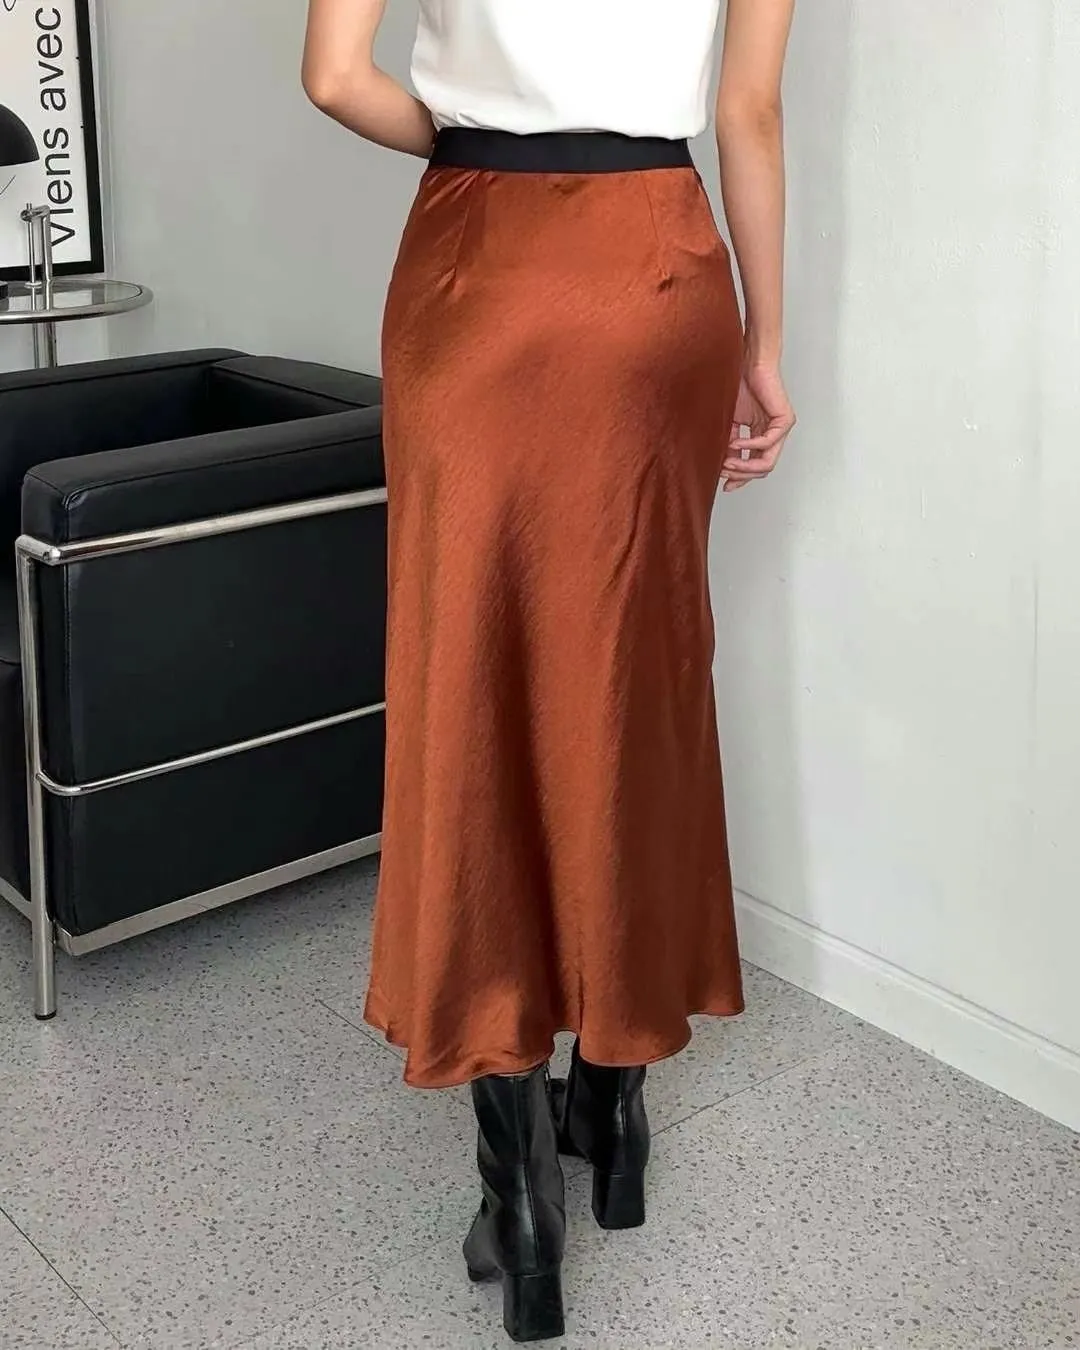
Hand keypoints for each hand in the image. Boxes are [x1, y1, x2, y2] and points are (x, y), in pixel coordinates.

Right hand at [722, 362, 795, 492]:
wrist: (745, 363)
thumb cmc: (736, 386)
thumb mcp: (728, 424)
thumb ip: (728, 445)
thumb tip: (720, 466)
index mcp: (759, 437)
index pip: (754, 466)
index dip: (739, 478)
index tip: (724, 484)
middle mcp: (772, 436)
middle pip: (760, 470)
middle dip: (740, 475)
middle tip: (723, 471)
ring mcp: (781, 429)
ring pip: (766, 463)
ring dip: (744, 466)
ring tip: (727, 462)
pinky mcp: (785, 421)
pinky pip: (767, 444)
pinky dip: (749, 447)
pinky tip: (735, 443)